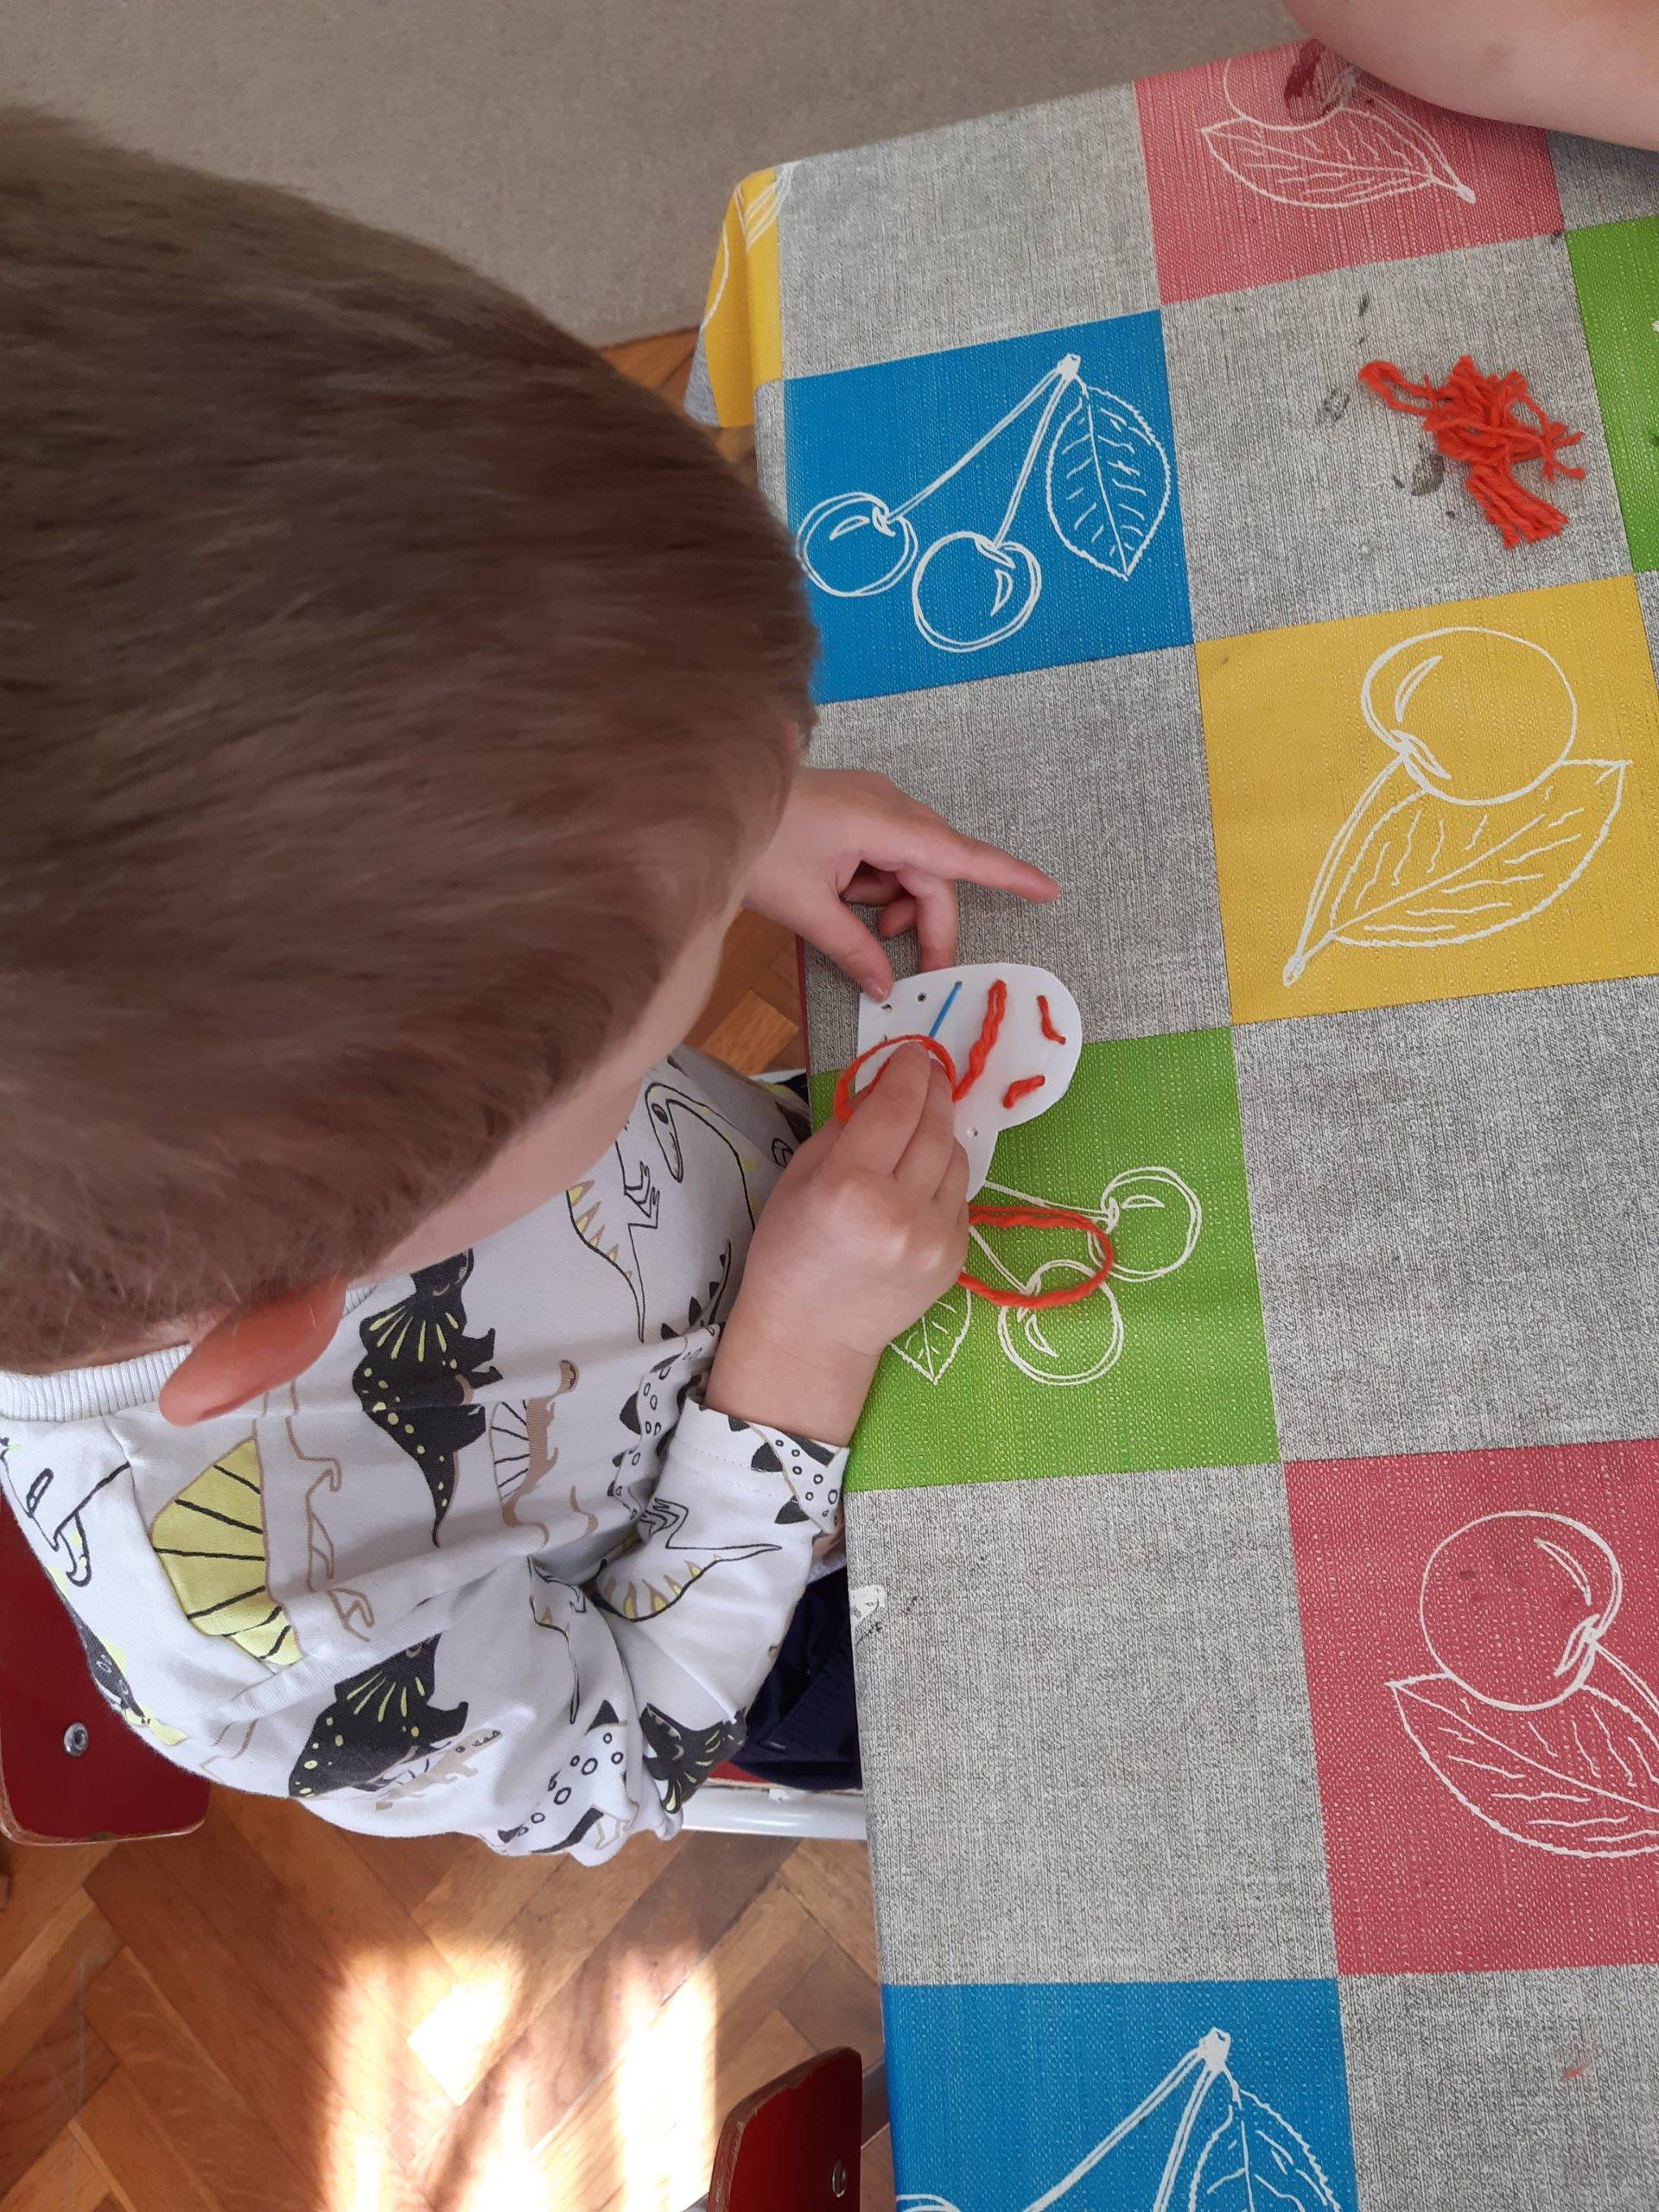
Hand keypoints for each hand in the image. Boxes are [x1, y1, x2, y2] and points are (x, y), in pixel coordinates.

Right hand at [705, 1046, 969, 1442]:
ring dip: (939, 1134)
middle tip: (928, 1071)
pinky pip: (958, 1195)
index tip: (914, 1053)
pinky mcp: (955, 1258)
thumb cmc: (790, 1252)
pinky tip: (916, 1182)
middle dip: (933, 1091)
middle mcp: (899, 1211)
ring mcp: (935, 1239)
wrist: (812, 1336)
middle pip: (934, 1127)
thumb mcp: (800, 1177)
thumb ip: (845, 1127)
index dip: (909, 1071)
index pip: (896, 1107)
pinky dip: (942, 1177)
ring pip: (955, 1158)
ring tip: (915, 1131)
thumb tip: (885, 1087)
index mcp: (849, 1187)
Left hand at [744, 767, 1057, 998]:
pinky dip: (878, 885)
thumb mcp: (804, 908)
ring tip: (861, 925)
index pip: (961, 855)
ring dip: (898, 904)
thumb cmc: (755, 846)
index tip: (1047, 891)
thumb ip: (851, 949)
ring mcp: (873, 803)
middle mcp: (888, 805)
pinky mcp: (856, 809)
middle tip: (918, 973)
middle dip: (929, 923)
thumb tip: (884, 988)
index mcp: (883, 822)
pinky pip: (887, 853)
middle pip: (934, 872)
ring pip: (911, 866)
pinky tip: (847, 900)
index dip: (1007, 875)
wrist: (711, 797)